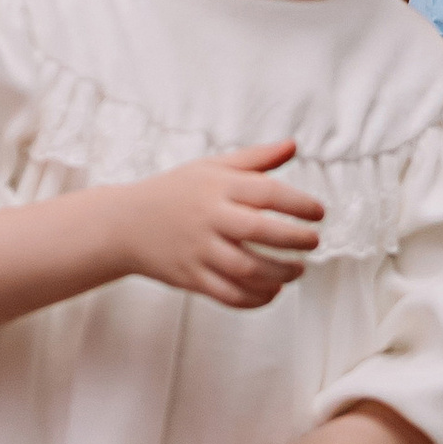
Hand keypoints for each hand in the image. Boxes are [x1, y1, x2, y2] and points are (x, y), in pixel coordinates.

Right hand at [125, 144, 323, 309]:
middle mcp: (208, 218)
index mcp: (216, 187)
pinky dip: (256, 298)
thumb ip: (255, 159)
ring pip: (247, 269)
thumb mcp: (211, 167)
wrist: (124, 223)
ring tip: (297, 270)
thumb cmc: (175, 191)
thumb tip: (293, 145)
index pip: (267, 193)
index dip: (299, 204)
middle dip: (295, 240)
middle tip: (313, 243)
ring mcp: (198, 250)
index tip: (318, 213)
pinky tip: (272, 291)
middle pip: (259, 231)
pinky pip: (229, 294)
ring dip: (281, 273)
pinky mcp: (190, 278)